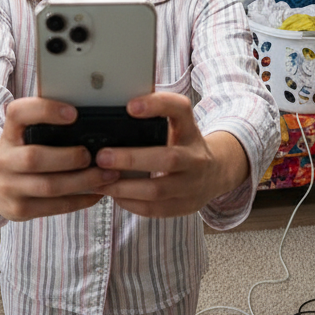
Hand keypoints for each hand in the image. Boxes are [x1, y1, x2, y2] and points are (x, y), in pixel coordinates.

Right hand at [0, 97, 119, 221]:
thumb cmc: (19, 150)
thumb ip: (44, 122)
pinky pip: (55, 207)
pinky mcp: (18, 210)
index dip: (45, 111)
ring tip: (107, 175)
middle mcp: (3, 159)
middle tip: (93, 155)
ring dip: (83, 181)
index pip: (18, 113)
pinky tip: (97, 192)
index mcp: (7, 132)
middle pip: (34, 158)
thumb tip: (88, 114)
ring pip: (49, 187)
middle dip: (69, 157)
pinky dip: (81, 200)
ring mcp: (8, 188)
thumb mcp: (22, 132)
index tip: (73, 113)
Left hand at [95, 93, 249, 217]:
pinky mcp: (186, 206)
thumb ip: (154, 115)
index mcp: (190, 128)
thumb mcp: (177, 123)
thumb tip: (114, 109)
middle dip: (130, 159)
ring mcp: (193, 184)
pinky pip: (155, 209)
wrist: (215, 172)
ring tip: (99, 180)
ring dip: (124, 187)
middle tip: (101, 157)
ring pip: (158, 190)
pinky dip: (131, 203)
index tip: (130, 106)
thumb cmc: (184, 143)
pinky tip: (113, 194)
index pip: (180, 109)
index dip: (156, 105)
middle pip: (167, 158)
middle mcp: (195, 156)